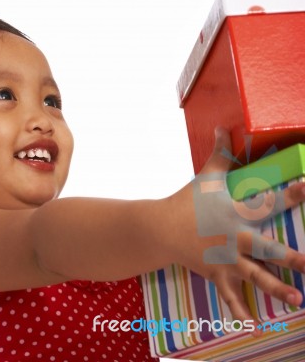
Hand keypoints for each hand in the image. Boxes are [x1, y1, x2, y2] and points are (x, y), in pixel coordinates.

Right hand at [187, 128, 304, 335]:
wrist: (159, 227)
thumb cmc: (185, 200)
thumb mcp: (205, 175)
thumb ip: (220, 153)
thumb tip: (223, 126)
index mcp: (234, 213)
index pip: (268, 202)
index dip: (292, 195)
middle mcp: (233, 238)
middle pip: (267, 249)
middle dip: (293, 258)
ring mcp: (224, 259)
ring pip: (254, 276)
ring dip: (276, 289)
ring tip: (298, 301)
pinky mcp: (214, 273)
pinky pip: (228, 293)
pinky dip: (239, 309)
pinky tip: (253, 325)